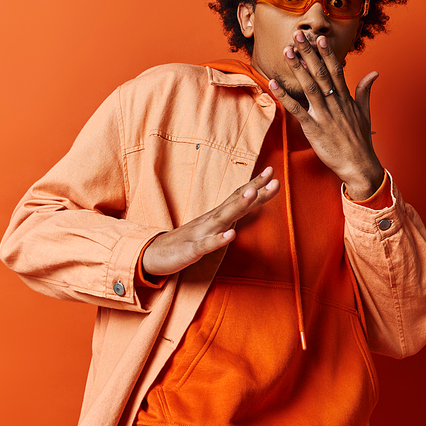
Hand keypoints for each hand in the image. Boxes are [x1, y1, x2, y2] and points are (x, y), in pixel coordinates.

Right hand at [142, 167, 279, 275]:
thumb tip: (249, 204)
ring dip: (238, 206)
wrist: (153, 253)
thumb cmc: (187, 240)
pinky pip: (206, 246)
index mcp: (216, 216)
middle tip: (272, 176)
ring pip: (222, 219)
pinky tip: (231, 236)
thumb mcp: (211, 228)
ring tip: (252, 194)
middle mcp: (210, 220)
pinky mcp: (190, 250)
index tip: (272, 172)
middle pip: (234, 203)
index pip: (238, 196)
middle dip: (254, 190)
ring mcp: (200, 234)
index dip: (256, 186)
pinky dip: (218, 240)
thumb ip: (228, 217)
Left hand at [269, 33, 383, 200]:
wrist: (359, 165)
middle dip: (308, 53)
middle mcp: (335, 103)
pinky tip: (273, 83)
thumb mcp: (365, 113)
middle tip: (298, 35)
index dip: (326, 53)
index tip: (319, 38)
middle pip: (320, 73)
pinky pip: (296, 110)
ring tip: (287, 51)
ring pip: (309, 87)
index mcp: (345, 98)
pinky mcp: (314, 129)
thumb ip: (365, 91)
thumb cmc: (360, 141)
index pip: (335, 70)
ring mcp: (324, 115)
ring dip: (297, 68)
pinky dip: (284, 96)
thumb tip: (374, 73)